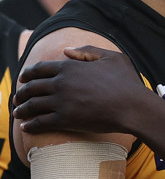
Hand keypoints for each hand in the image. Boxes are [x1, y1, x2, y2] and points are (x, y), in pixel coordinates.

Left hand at [13, 45, 142, 134]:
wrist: (134, 107)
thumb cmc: (127, 82)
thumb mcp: (112, 57)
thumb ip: (87, 51)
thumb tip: (65, 51)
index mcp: (70, 66)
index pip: (39, 69)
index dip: (28, 74)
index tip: (23, 79)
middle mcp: (61, 83)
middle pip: (32, 87)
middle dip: (21, 93)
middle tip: (17, 98)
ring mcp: (62, 102)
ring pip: (33, 105)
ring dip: (22, 110)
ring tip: (17, 114)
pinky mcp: (66, 120)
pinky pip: (41, 122)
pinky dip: (31, 125)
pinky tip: (26, 127)